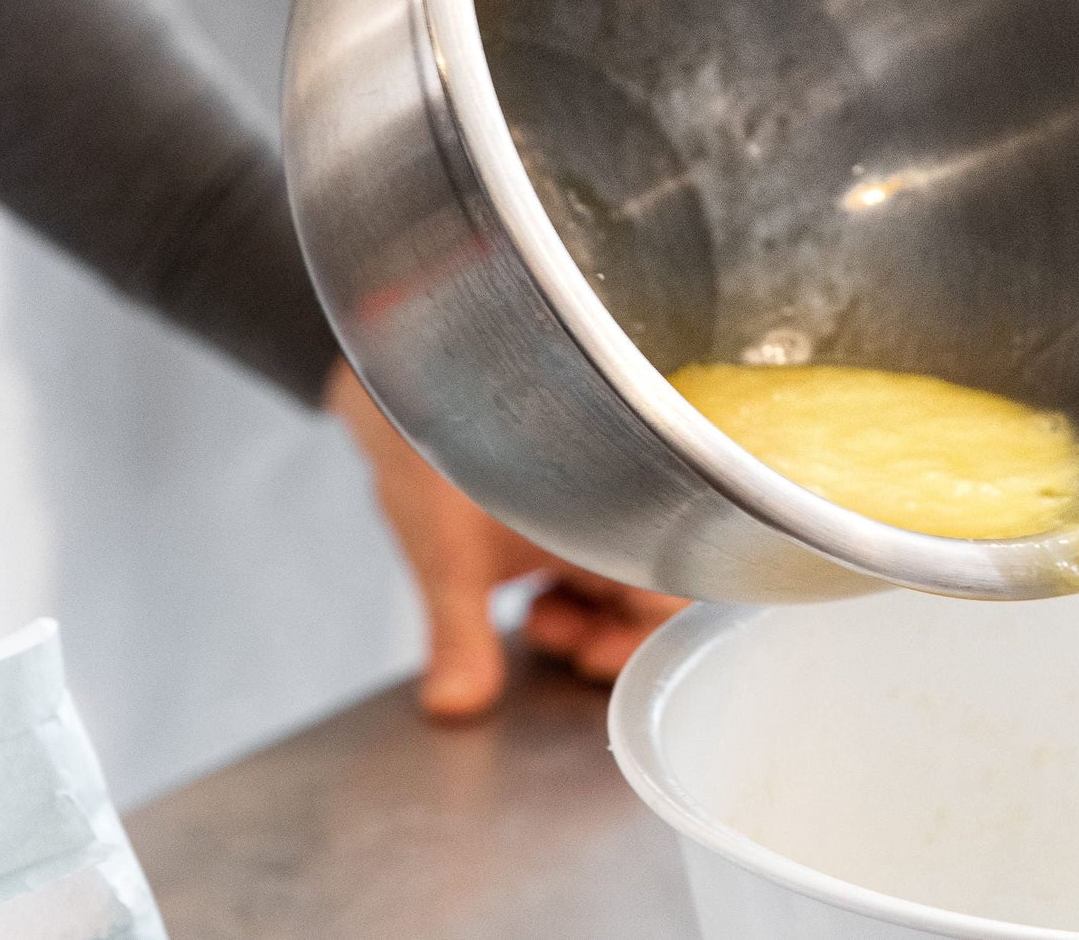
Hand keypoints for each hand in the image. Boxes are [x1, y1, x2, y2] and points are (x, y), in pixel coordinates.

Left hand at [325, 358, 685, 718]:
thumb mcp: (446, 552)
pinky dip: (567, 589)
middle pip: (651, 589)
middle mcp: (618, 502)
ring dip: (583, 613)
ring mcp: (595, 502)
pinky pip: (593, 560)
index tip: (589, 659)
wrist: (403, 372)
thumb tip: (457, 706)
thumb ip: (457, 633)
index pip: (674, 589)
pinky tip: (530, 594)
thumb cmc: (434, 442)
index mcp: (614, 506)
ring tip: (534, 615)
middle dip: (603, 632)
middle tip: (549, 634)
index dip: (639, 638)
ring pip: (621, 577)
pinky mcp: (569, 502)